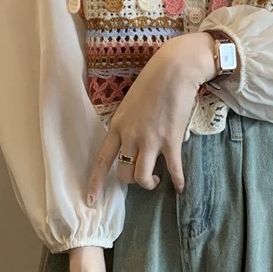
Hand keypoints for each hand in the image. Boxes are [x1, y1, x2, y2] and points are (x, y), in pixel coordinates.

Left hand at [87, 31, 217, 197]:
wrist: (173, 71)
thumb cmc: (153, 82)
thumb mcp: (130, 104)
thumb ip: (129, 124)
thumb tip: (136, 138)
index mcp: (117, 126)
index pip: (102, 160)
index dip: (96, 182)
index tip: (91, 200)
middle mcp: (130, 136)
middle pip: (124, 173)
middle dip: (132, 181)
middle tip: (142, 176)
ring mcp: (150, 140)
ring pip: (143, 176)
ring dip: (149, 183)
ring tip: (155, 180)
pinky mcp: (171, 140)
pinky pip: (173, 169)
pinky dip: (178, 181)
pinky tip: (181, 187)